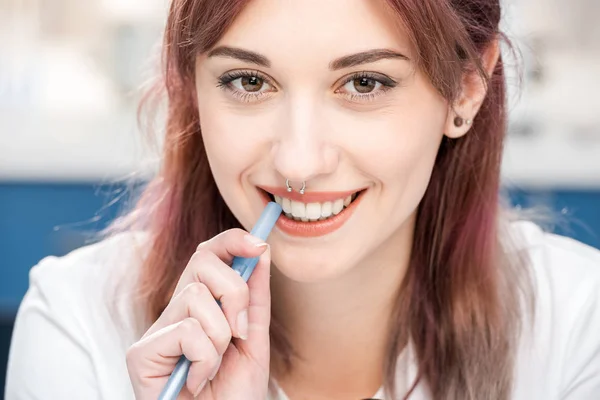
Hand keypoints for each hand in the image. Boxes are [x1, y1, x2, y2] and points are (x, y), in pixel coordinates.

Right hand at [126, 228, 271, 398]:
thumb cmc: (233, 393)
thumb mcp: (254, 339)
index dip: (231, 241)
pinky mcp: (141, 353)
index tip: (258, 244)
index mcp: (200, 304)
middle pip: (201, 260)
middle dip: (234, 292)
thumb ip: (255, 297)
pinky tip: (198, 380)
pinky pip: (187, 330)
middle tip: (240, 332)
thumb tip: (260, 251)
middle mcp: (175, 311)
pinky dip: (205, 359)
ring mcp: (156, 331)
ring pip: (196, 296)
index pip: (207, 254)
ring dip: (221, 337)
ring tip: (214, 366)